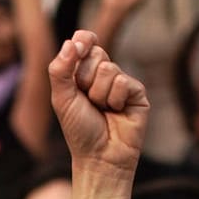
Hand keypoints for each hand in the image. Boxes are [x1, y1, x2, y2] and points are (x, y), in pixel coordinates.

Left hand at [48, 30, 149, 171]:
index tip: (79, 46)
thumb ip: (60, 69)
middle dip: (85, 78)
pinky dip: (114, 100)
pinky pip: (122, 82)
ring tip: (102, 110)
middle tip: (87, 100)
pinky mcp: (137, 93)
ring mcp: (122, 83)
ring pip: (108, 69)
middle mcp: (104, 75)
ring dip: (98, 94)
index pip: (85, 42)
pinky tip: (116, 113)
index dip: (83, 40)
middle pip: (96, 53)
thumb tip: (71, 40)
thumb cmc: (79, 130)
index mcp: (84, 72)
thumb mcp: (61, 98)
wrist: (99, 157)